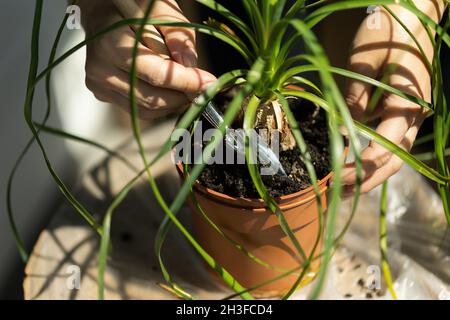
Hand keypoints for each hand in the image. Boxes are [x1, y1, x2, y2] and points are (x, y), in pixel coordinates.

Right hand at [80, 0, 216, 118]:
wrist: (100, 9)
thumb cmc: (132, 4)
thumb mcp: (158, 7)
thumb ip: (176, 33)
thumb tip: (190, 65)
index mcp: (110, 44)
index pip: (156, 74)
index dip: (187, 82)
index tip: (211, 83)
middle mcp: (99, 70)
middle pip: (152, 98)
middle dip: (183, 95)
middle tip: (204, 87)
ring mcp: (99, 85)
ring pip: (147, 109)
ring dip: (174, 102)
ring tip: (189, 86)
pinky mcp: (103, 94)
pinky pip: (139, 109)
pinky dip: (161, 104)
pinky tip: (172, 88)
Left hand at [342, 1, 443, 195]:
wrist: (411, 14)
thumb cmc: (387, 32)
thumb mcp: (364, 61)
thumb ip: (355, 98)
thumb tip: (345, 131)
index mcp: (408, 104)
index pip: (387, 147)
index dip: (362, 167)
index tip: (336, 177)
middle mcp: (414, 115)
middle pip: (394, 160)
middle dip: (366, 179)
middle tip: (336, 191)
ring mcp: (410, 115)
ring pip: (392, 154)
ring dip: (368, 173)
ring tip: (339, 186)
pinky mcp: (401, 112)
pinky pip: (388, 141)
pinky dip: (369, 156)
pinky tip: (348, 163)